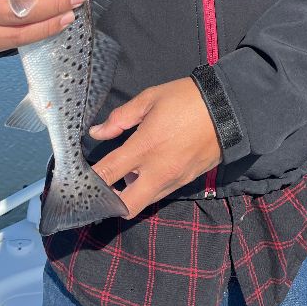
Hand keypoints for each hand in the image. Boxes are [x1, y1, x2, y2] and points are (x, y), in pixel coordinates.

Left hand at [89, 78, 221, 217]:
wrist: (230, 110)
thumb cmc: (186, 99)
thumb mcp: (150, 98)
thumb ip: (121, 118)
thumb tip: (97, 132)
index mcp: (144, 148)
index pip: (106, 174)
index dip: (87, 180)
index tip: (77, 177)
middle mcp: (157, 172)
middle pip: (124, 207)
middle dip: (106, 203)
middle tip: (98, 188)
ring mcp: (173, 181)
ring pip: (142, 203)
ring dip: (126, 196)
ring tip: (119, 178)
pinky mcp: (185, 182)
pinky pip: (158, 194)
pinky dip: (145, 189)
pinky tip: (142, 173)